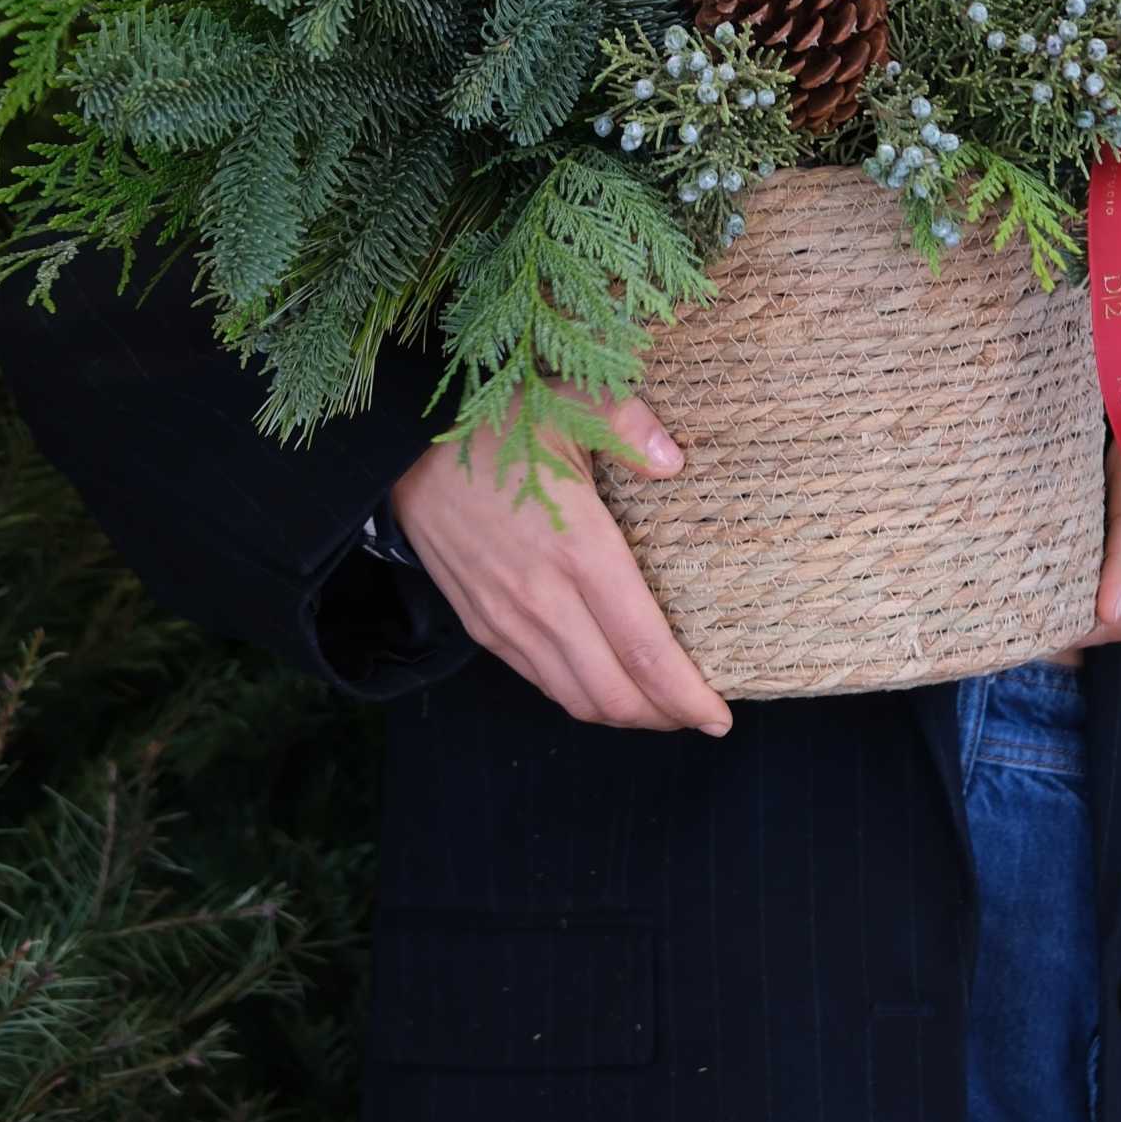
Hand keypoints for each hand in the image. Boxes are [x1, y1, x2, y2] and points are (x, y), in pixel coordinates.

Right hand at [390, 385, 733, 736]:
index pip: (644, 649)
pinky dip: (578, 695)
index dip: (686, 695)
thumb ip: (629, 425)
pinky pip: (538, 680)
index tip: (720, 718)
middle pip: (614, 694)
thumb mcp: (569, 403)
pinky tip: (602, 681)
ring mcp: (506, 618)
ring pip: (574, 698)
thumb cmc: (495, 423)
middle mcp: (543, 599)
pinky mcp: (481, 624)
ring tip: (658, 707)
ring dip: (622, 715)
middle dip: (664, 716)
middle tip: (697, 713)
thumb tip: (675, 461)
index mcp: (578, 549)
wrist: (400, 450)